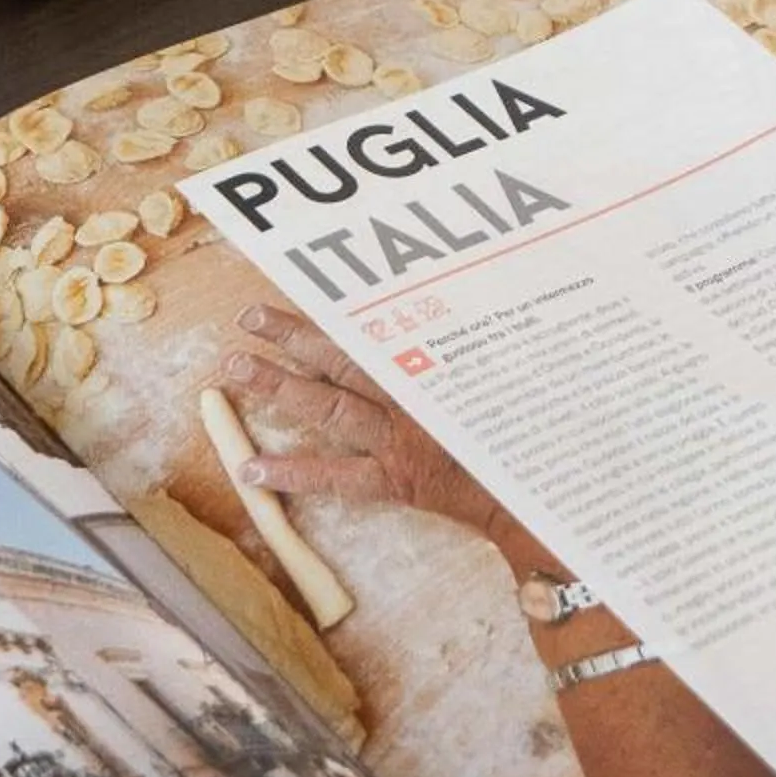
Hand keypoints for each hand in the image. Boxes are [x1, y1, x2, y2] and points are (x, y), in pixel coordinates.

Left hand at [216, 303, 525, 551]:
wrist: (541, 492)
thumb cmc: (529, 425)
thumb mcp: (507, 369)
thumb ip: (470, 343)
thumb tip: (446, 311)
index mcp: (434, 363)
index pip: (373, 326)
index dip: (333, 306)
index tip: (304, 283)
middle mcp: (410, 395)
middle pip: (341, 357)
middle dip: (293, 336)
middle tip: (248, 318)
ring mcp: (398, 439)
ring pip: (328, 407)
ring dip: (279, 386)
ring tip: (234, 370)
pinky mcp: (396, 481)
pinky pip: (337, 477)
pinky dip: (293, 472)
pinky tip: (252, 467)